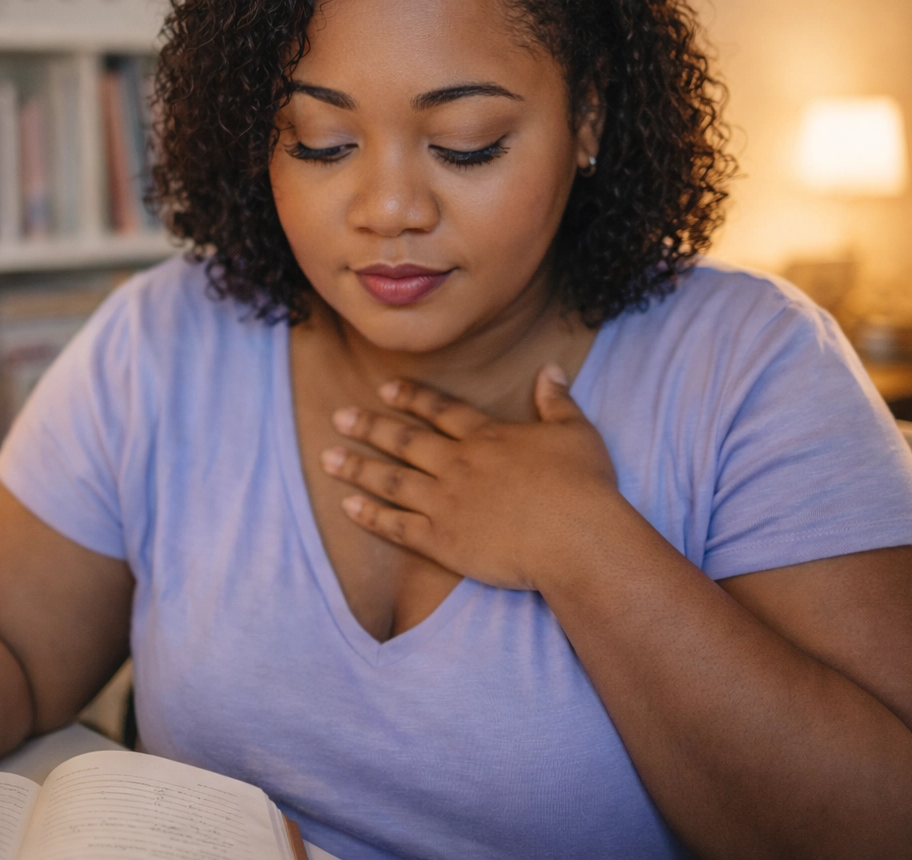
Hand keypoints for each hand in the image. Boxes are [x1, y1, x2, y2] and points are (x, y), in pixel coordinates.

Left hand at [320, 364, 629, 590]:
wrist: (576, 539)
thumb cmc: (584, 487)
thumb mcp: (575, 432)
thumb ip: (557, 400)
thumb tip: (551, 369)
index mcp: (487, 437)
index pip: (440, 410)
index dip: (411, 397)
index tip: (385, 388)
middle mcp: (458, 464)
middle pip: (404, 441)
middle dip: (368, 426)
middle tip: (339, 417)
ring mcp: (445, 503)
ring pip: (391, 480)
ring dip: (357, 468)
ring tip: (327, 458)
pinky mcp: (442, 541)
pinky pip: (396, 526)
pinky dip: (370, 516)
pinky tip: (348, 507)